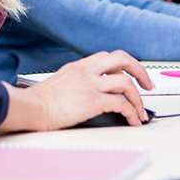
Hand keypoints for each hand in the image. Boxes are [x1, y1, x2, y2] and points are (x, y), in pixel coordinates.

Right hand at [0, 51, 153, 131]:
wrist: (30, 108)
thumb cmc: (37, 101)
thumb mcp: (57, 83)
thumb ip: (73, 83)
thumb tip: (83, 95)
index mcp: (78, 66)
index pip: (108, 58)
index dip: (124, 67)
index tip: (131, 76)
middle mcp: (87, 71)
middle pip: (123, 60)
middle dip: (140, 72)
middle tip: (148, 85)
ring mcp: (90, 85)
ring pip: (126, 83)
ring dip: (139, 99)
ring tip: (141, 112)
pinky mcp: (92, 101)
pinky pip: (121, 104)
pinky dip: (131, 113)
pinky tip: (132, 121)